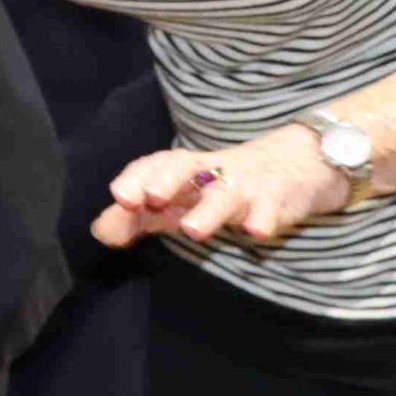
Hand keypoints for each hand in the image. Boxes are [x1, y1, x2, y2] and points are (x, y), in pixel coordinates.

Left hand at [92, 126, 350, 248]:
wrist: (295, 165)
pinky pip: (271, 209)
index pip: (154, 165)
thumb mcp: (180, 200)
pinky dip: (263, 219)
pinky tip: (256, 231)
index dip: (135, 178)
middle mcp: (211, 173)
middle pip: (186, 165)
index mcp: (184, 170)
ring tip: (192, 230)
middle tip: (150, 199)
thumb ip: (138, 218)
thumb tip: (100, 231)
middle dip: (166, 179)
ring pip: (226, 192)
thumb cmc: (222, 186)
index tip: (121, 198)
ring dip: (209, 209)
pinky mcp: (277, 201)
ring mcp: (245, 185)